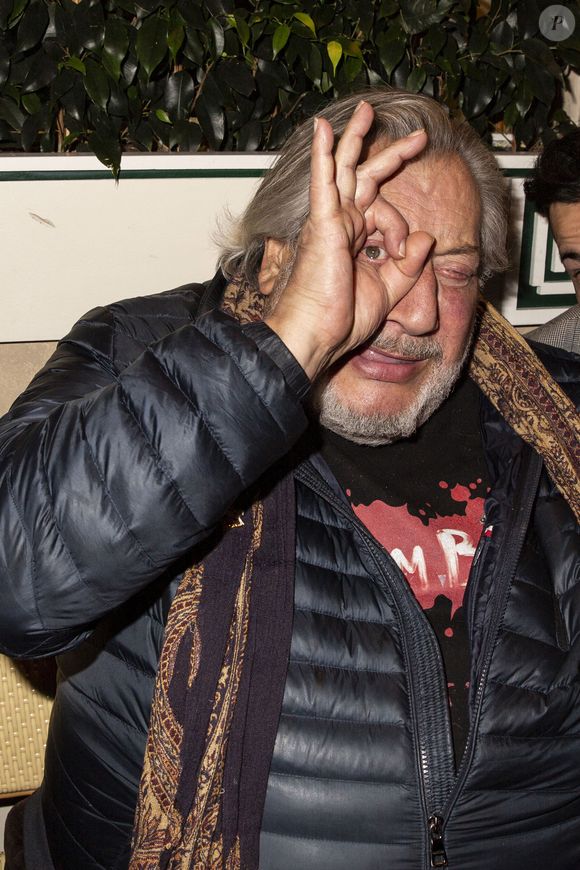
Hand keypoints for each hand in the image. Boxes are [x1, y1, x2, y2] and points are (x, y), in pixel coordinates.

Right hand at [265, 101, 433, 380]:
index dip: (400, 228)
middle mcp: (341, 225)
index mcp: (355, 240)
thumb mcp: (391, 290)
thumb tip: (427, 235)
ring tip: (367, 111)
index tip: (404, 249)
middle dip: (391, 155)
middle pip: (366, 178)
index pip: (384, 213)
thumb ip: (410, 263)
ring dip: (356, 139)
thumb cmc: (343, 318)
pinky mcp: (322, 224)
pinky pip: (323, 181)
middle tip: (419, 135)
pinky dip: (323, 155)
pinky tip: (323, 130)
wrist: (317, 335)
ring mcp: (330, 221)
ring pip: (345, 170)